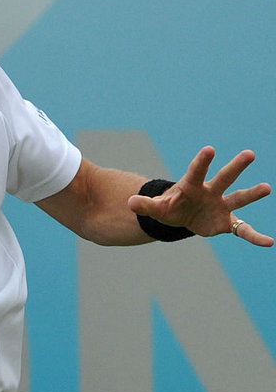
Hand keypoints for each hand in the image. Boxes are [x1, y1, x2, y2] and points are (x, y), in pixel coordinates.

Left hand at [128, 146, 273, 246]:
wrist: (182, 217)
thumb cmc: (170, 206)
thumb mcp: (156, 208)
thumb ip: (145, 205)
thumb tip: (130, 202)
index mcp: (191, 186)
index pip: (196, 172)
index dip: (201, 161)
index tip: (209, 149)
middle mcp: (210, 191)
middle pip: (223, 177)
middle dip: (235, 166)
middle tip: (249, 154)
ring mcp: (221, 205)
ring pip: (238, 197)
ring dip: (252, 194)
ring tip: (266, 188)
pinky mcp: (227, 222)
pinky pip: (243, 229)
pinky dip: (255, 236)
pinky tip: (269, 242)